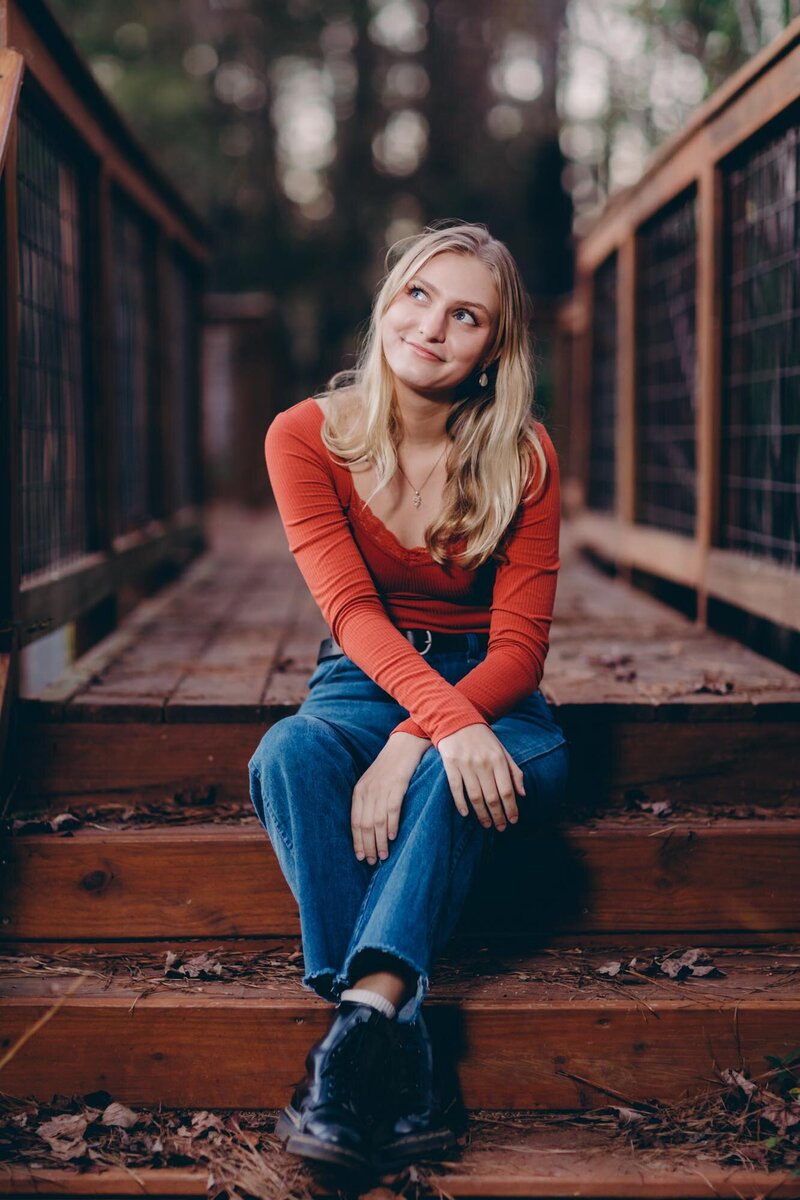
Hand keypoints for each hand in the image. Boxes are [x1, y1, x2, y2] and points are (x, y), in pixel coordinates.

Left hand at [351, 733, 430, 864]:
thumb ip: (370, 802)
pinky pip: (392, 808)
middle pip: (364, 825)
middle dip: (368, 846)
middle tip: (374, 861)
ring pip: (377, 820)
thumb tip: (370, 828)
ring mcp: (382, 787)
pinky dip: (392, 824)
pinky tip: (393, 837)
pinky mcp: (398, 783)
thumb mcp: (375, 782)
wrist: (406, 744)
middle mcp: (368, 790)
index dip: (357, 842)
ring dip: (380, 841)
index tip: (361, 857)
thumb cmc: (391, 767)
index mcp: (360, 791)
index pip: (355, 822)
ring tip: (384, 856)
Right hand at [437, 724, 524, 829]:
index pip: (507, 790)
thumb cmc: (482, 738)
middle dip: (498, 815)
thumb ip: (514, 771)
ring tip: (486, 824)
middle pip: (492, 796)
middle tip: (500, 828)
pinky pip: (455, 788)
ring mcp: (466, 764)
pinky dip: (460, 803)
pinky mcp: (450, 764)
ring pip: (475, 796)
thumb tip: (522, 794)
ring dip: (482, 813)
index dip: (511, 808)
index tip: (513, 821)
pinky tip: (465, 813)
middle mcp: (483, 763)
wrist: (456, 719)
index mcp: (498, 759)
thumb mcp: (502, 750)